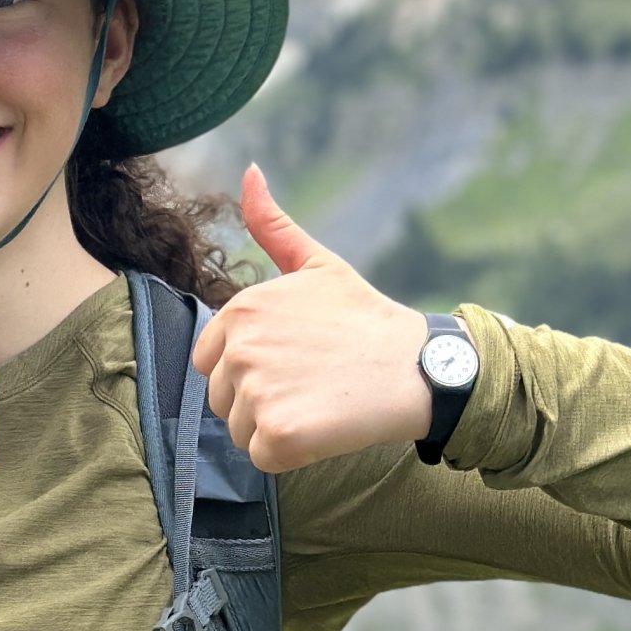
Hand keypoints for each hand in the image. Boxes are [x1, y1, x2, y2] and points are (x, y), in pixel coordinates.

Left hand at [189, 165, 432, 473]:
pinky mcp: (277, 434)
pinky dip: (290, 454)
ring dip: (274, 427)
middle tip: (312, 383)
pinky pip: (261, 457)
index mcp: (240, 308)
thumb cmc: (366, 320)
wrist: (420, 368)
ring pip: (239, 430)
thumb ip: (272, 225)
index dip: (251, 368)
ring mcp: (256, 391)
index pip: (210, 361)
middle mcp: (240, 347)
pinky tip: (326, 427)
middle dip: (259, 399)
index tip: (295, 361)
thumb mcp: (317, 264)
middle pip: (221, 398)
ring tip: (321, 402)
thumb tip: (250, 172)